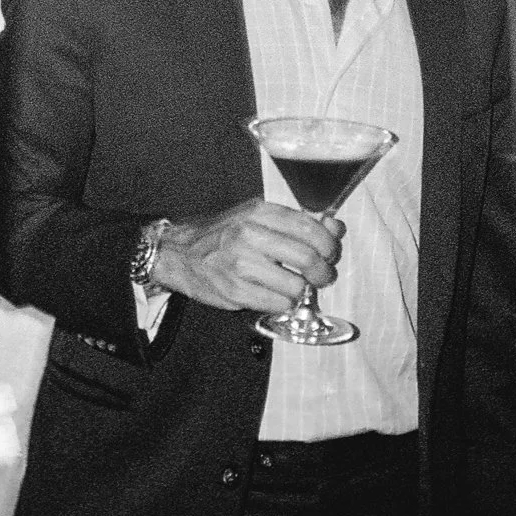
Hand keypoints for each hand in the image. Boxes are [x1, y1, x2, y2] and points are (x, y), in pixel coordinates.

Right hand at [151, 198, 341, 314]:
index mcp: (258, 212)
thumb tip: (335, 227)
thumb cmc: (224, 234)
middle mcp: (249, 235)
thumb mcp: (256, 216)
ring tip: (298, 287)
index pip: (309, 228)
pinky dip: (285, 303)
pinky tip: (278, 296)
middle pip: (308, 258)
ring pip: (296, 285)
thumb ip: (295, 221)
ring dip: (303, 291)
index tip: (330, 253)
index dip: (329, 244)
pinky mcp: (235, 291)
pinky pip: (278, 304)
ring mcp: (241, 265)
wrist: (180, 253)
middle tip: (323, 276)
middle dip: (323, 272)